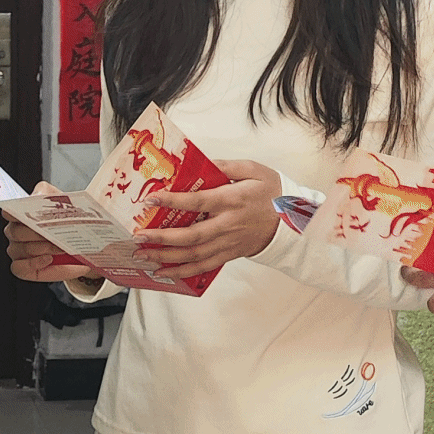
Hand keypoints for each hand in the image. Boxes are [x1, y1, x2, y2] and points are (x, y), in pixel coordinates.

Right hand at [4, 184, 95, 281]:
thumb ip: (48, 193)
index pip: (8, 212)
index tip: (24, 214)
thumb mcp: (61, 201)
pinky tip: (49, 259)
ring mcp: (18, 251)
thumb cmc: (66, 221)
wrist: (81, 242)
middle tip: (55, 233)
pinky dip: (34, 264)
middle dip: (37, 233)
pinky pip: (20, 268)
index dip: (12, 213)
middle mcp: (16, 233)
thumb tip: (37, 195)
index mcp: (21, 215)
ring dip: (42, 248)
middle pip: (16, 232)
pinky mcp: (23, 268)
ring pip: (20, 250)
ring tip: (61, 247)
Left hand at [137, 159, 283, 276]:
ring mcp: (229, 243)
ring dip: (167, 257)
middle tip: (139, 237)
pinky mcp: (230, 254)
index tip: (152, 200)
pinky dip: (183, 271)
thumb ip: (226, 166)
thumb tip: (200, 162)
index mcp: (232, 200)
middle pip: (191, 236)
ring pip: (194, 255)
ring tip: (143, 255)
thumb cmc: (272, 192)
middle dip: (162, 238)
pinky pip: (204, 266)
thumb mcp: (253, 170)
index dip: (174, 201)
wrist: (294, 221)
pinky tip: (164, 271)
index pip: (198, 202)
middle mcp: (228, 225)